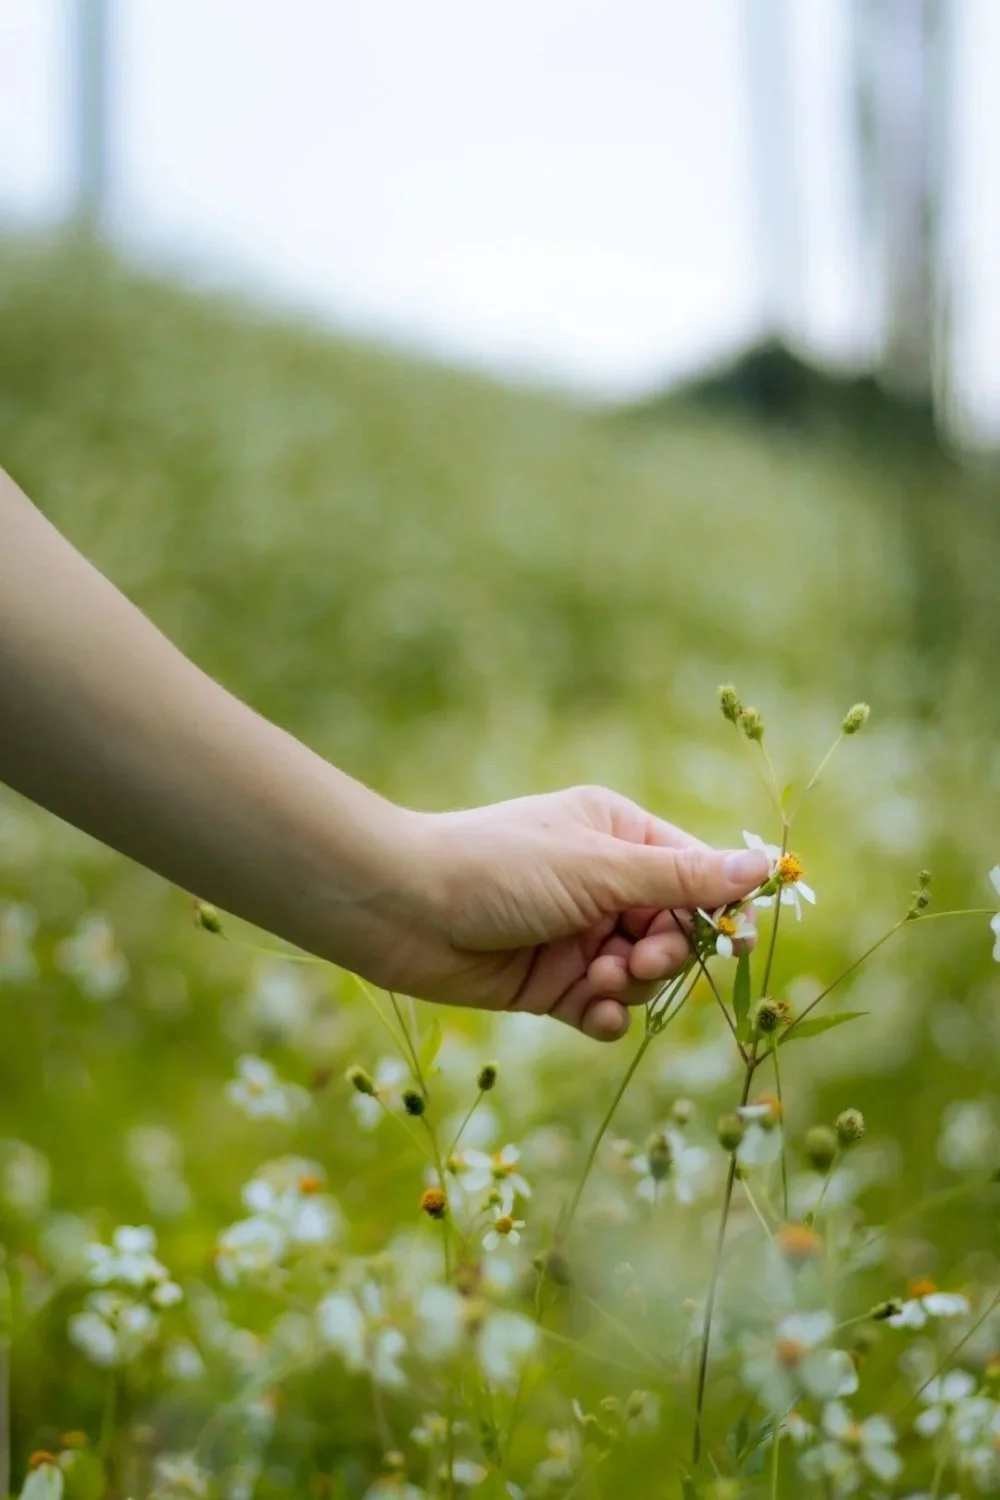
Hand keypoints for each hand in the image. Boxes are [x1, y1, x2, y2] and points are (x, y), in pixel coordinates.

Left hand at [371, 786, 767, 1041]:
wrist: (401, 911)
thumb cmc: (498, 868)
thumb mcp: (597, 868)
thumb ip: (680, 877)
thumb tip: (763, 866)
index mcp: (616, 833)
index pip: (693, 870)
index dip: (718, 907)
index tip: (737, 942)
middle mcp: (602, 882)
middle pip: (673, 929)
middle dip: (665, 953)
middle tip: (637, 960)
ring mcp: (577, 934)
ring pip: (642, 974)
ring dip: (633, 984)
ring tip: (598, 981)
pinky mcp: (551, 982)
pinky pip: (604, 1007)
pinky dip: (605, 1014)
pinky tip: (591, 1012)